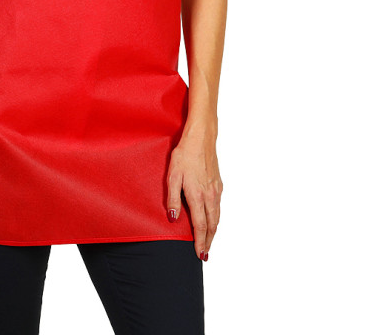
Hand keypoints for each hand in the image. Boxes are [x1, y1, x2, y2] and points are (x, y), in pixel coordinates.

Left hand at [165, 136, 221, 260]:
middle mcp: (210, 195)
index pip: (200, 226)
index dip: (200, 241)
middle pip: (212, 225)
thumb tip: (173, 218)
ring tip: (209, 240)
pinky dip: (216, 218)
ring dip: (214, 231)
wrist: (201, 138)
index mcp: (197, 195)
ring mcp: (216, 190)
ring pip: (217, 216)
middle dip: (209, 241)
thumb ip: (172, 198)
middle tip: (205, 254)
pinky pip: (219, 206)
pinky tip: (213, 218)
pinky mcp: (218, 184)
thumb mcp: (172, 176)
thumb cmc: (185, 155)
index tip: (200, 254)